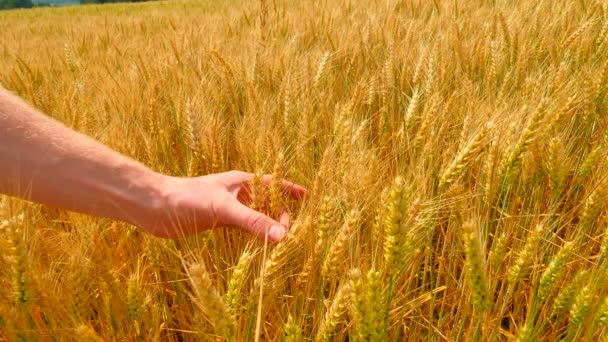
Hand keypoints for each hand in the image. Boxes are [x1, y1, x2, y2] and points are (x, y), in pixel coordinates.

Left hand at [143, 171, 307, 241]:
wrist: (156, 206)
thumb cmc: (188, 198)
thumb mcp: (224, 209)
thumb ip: (253, 222)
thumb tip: (282, 236)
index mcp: (243, 182)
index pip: (274, 183)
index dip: (290, 190)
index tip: (308, 198)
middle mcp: (239, 194)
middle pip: (268, 202)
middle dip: (281, 215)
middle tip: (289, 235)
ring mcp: (229, 208)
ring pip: (256, 216)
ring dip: (268, 226)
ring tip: (281, 243)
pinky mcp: (218, 221)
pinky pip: (243, 228)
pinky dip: (253, 235)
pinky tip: (259, 246)